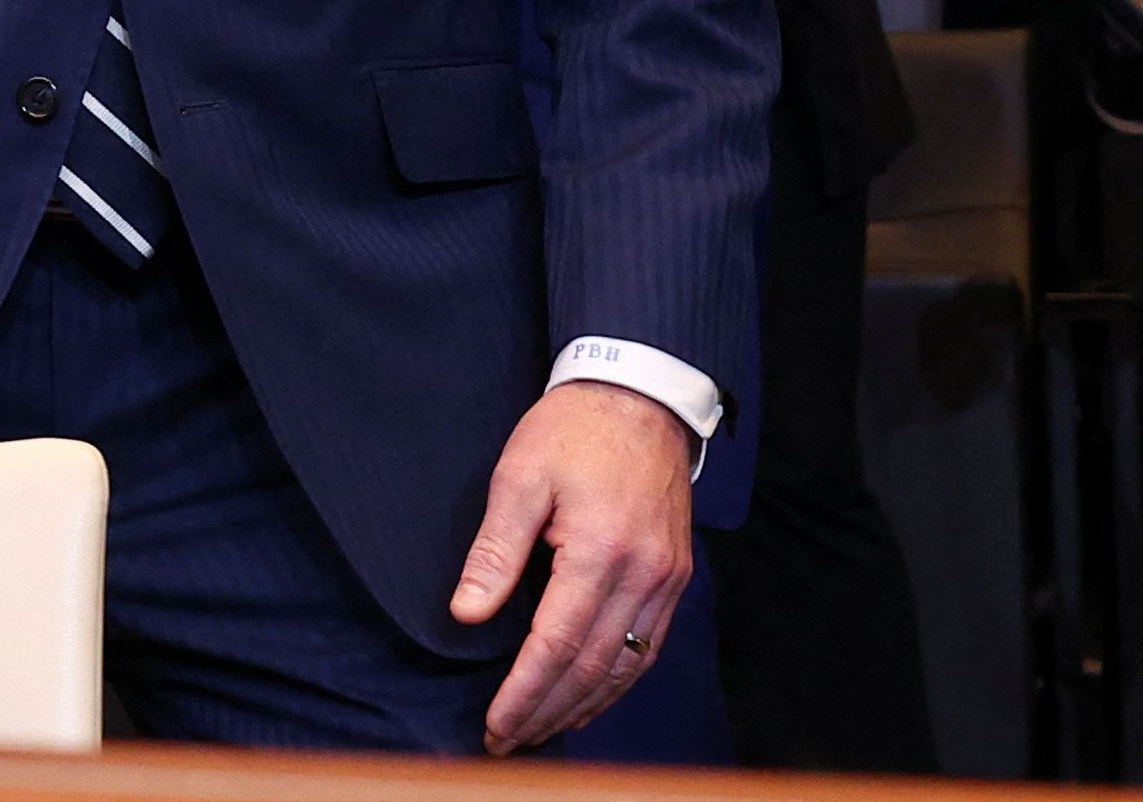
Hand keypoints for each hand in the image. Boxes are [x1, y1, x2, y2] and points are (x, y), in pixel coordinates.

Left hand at [455, 380, 694, 752]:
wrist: (639, 399)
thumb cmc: (571, 432)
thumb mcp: (518, 477)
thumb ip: (495, 550)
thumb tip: (468, 614)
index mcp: (601, 552)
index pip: (556, 644)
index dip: (524, 692)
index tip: (495, 724)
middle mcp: (643, 576)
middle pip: (592, 667)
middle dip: (547, 711)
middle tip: (508, 741)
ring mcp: (666, 580)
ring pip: (626, 666)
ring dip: (582, 705)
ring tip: (541, 730)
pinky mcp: (674, 577)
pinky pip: (649, 646)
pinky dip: (616, 681)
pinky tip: (589, 697)